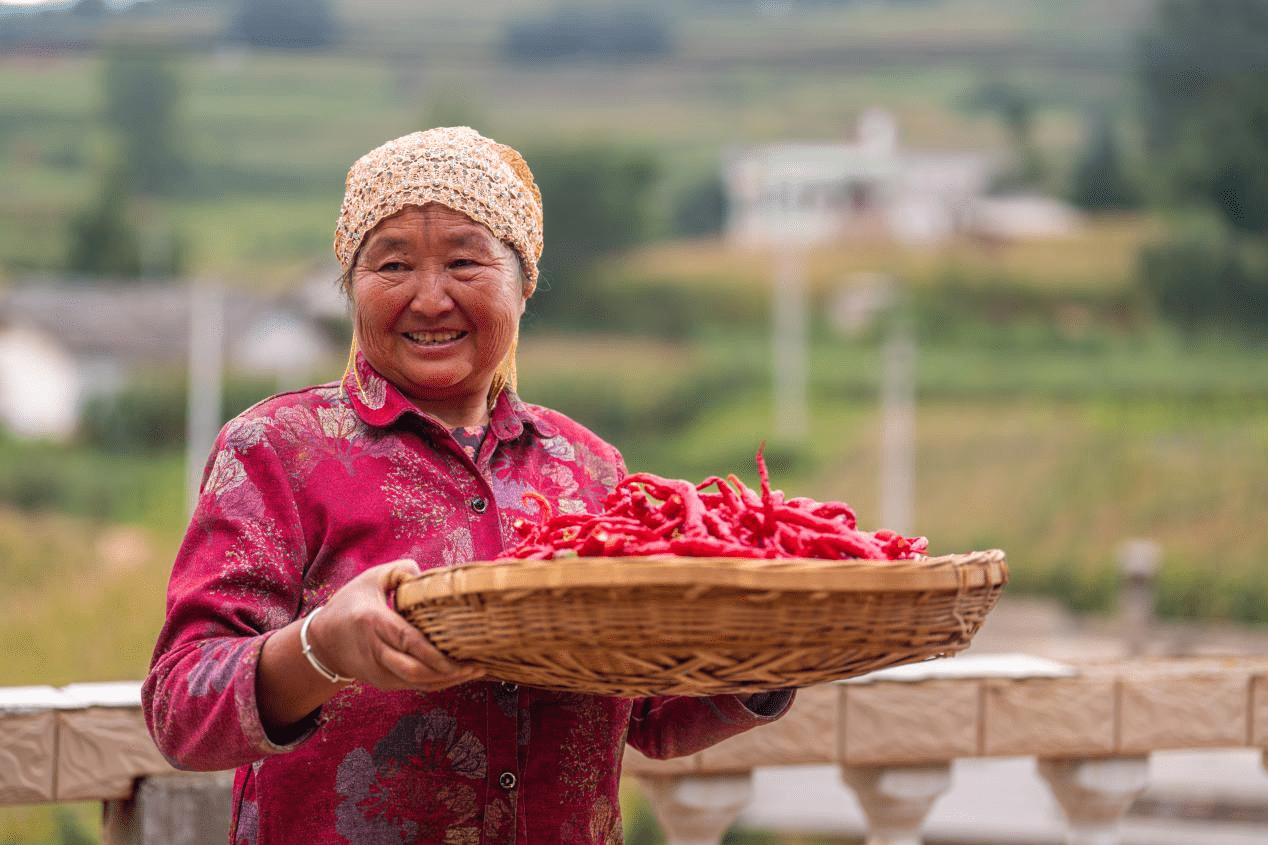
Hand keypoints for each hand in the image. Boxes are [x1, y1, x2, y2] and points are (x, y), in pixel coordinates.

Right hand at [307, 560, 482, 691]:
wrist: (323, 642)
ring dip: (447, 680)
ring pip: (416, 683)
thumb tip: (428, 576)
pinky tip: (458, 675)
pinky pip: (414, 686)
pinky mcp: (383, 683)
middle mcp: (375, 651)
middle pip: (414, 670)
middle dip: (448, 672)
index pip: (407, 641)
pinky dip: (437, 683)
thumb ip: (401, 571)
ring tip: (475, 670)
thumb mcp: (371, 579)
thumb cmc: (350, 605)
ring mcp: (378, 672)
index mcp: (373, 622)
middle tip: (476, 665)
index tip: (461, 654)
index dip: (434, 652)